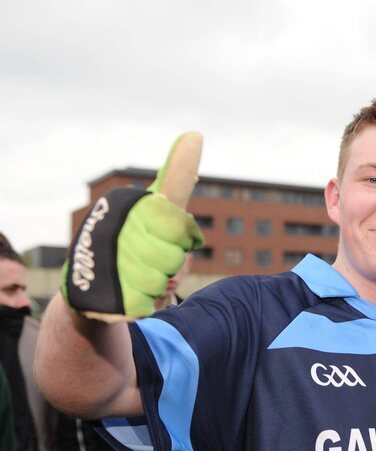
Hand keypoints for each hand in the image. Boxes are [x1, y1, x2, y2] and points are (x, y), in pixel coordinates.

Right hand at [63, 132, 204, 321]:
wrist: (92, 285)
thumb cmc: (131, 238)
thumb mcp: (153, 203)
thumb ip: (176, 177)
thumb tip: (195, 134)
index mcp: (126, 205)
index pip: (178, 225)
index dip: (183, 234)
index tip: (180, 235)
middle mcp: (112, 229)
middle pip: (176, 258)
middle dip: (172, 262)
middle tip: (152, 258)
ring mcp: (106, 262)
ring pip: (165, 281)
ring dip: (160, 283)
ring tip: (138, 274)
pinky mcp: (104, 294)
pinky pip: (149, 303)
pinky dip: (147, 302)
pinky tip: (130, 292)